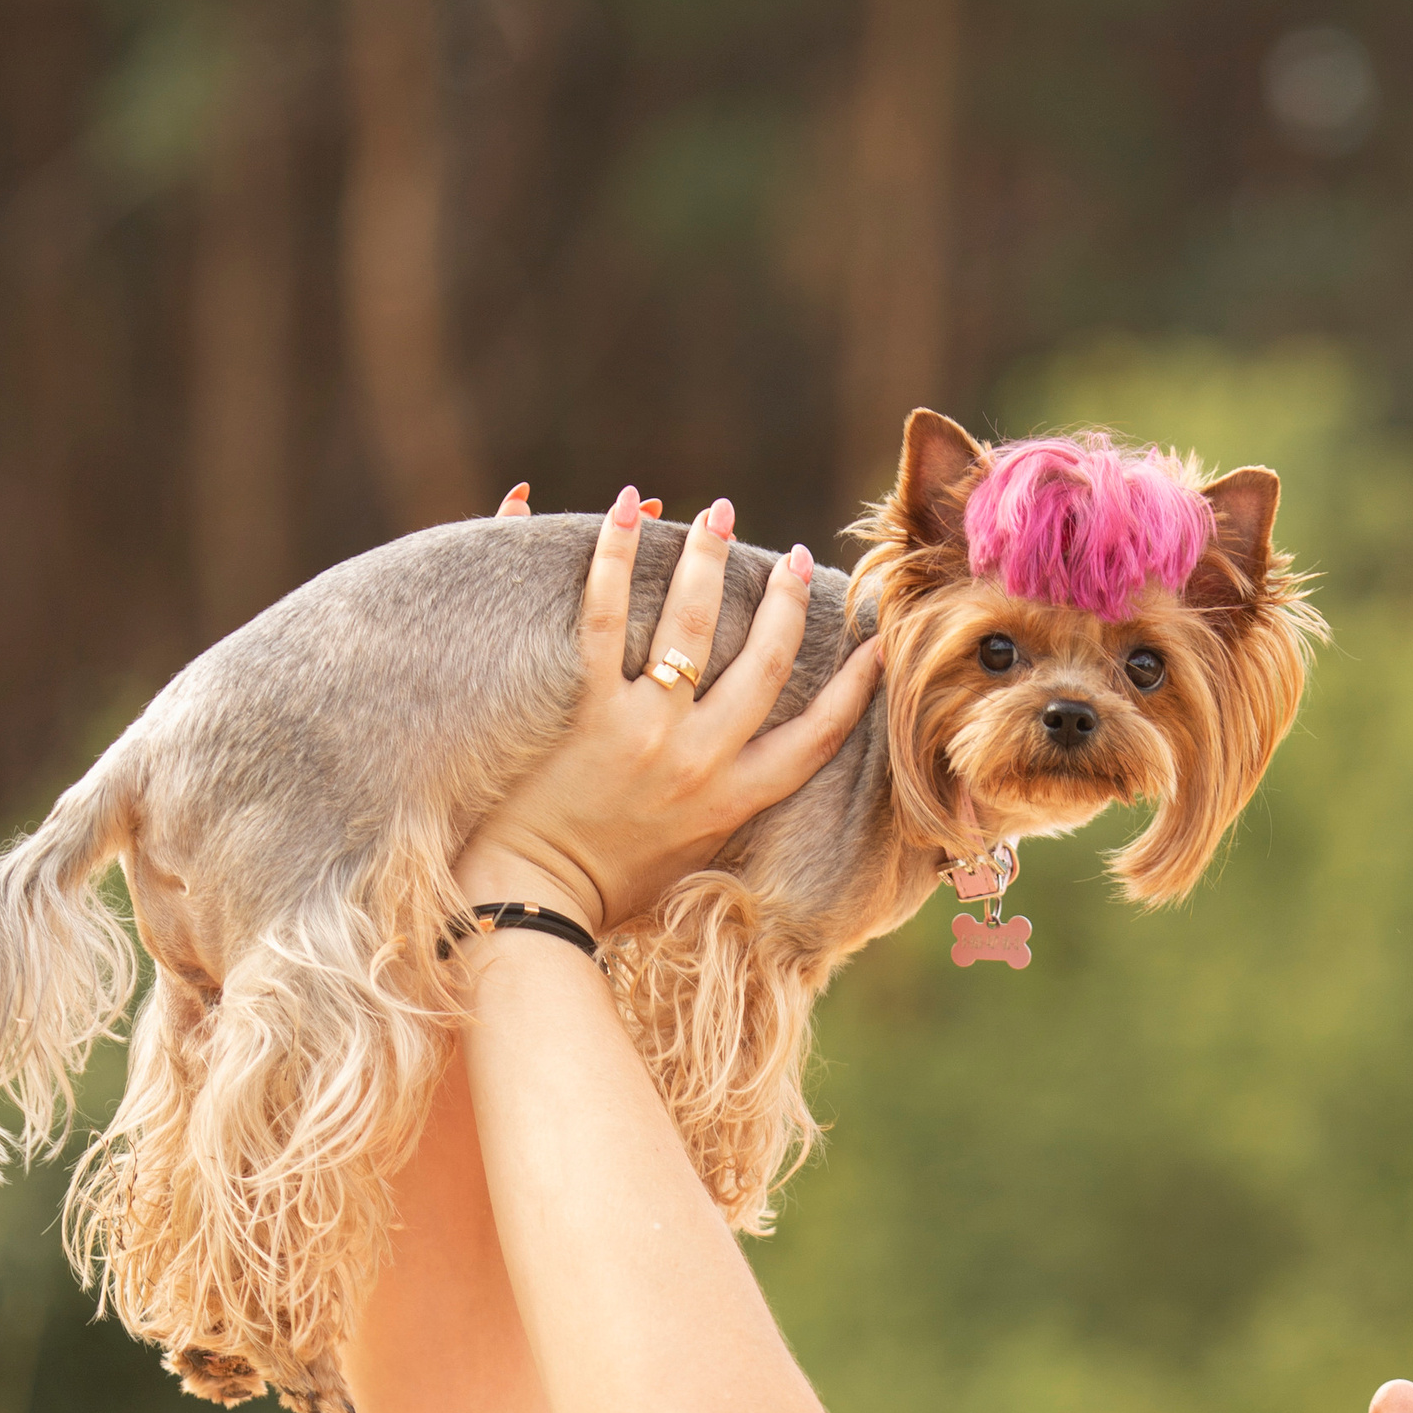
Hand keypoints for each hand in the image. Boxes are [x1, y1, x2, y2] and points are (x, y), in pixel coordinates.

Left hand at [453, 488, 886, 935]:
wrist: (537, 903)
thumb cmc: (607, 890)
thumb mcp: (691, 863)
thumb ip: (724, 814)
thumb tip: (749, 777)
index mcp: (735, 802)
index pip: (817, 737)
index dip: (854, 687)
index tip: (875, 643)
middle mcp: (702, 763)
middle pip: (765, 665)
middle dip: (783, 600)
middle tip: (788, 556)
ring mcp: (648, 734)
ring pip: (694, 626)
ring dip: (710, 559)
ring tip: (717, 514)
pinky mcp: (591, 713)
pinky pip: (608, 618)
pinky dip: (616, 556)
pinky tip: (629, 509)